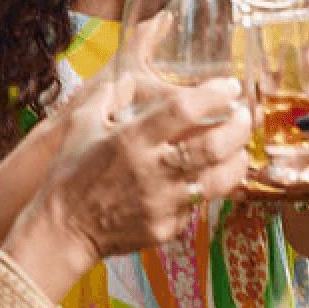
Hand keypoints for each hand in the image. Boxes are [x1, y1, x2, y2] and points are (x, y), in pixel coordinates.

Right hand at [36, 76, 252, 266]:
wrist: (63, 230)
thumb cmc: (70, 175)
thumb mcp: (81, 126)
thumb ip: (107, 97)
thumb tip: (125, 77)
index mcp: (131, 140)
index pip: (183, 110)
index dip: (213, 94)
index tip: (229, 86)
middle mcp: (152, 170)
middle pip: (213, 145)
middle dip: (239, 126)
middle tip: (245, 114)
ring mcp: (163, 203)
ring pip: (220, 179)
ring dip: (237, 159)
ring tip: (240, 147)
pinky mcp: (168, 227)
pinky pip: (199, 205)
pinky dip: (209, 189)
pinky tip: (211, 177)